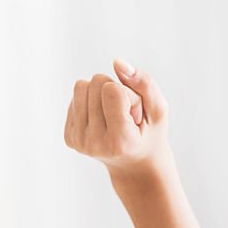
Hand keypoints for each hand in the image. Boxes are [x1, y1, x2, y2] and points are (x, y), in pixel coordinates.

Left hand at [64, 60, 169, 180]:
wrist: (134, 165)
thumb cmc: (149, 135)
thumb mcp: (158, 111)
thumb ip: (145, 84)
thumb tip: (117, 62)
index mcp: (120, 141)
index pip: (113, 90)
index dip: (129, 94)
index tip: (135, 115)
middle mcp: (95, 144)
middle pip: (95, 83)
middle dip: (114, 91)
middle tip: (125, 115)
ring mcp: (79, 142)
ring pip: (81, 86)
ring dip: (100, 93)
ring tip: (113, 115)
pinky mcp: (69, 138)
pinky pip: (75, 97)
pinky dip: (90, 102)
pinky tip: (102, 120)